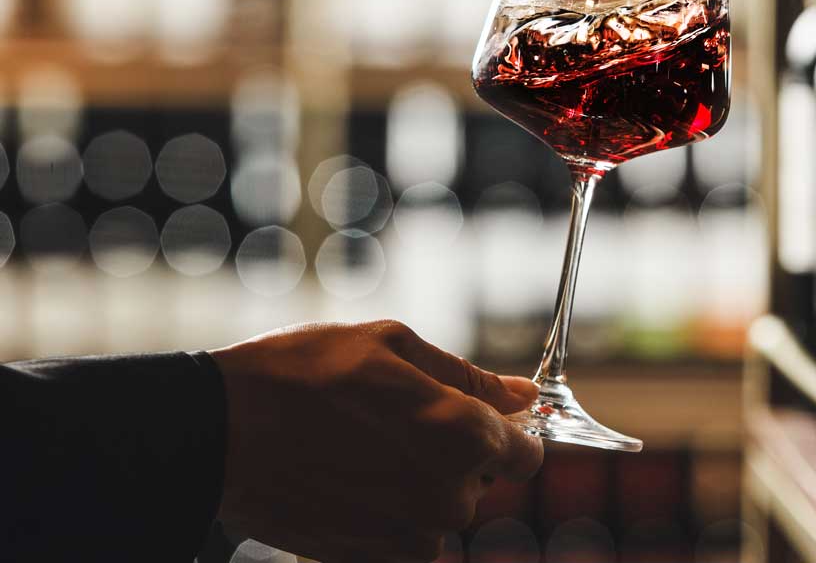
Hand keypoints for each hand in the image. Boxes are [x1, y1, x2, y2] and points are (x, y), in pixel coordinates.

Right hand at [210, 319, 543, 562]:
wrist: (218, 432)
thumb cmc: (303, 374)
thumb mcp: (391, 345)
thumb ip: (468, 376)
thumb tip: (522, 394)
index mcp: (462, 434)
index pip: (527, 455)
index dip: (510, 434)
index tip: (481, 420)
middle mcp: (446, 495)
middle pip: (483, 483)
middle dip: (458, 455)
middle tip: (399, 423)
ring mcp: (407, 534)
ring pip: (444, 514)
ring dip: (423, 487)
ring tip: (367, 449)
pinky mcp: (369, 557)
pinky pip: (407, 540)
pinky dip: (391, 514)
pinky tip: (352, 478)